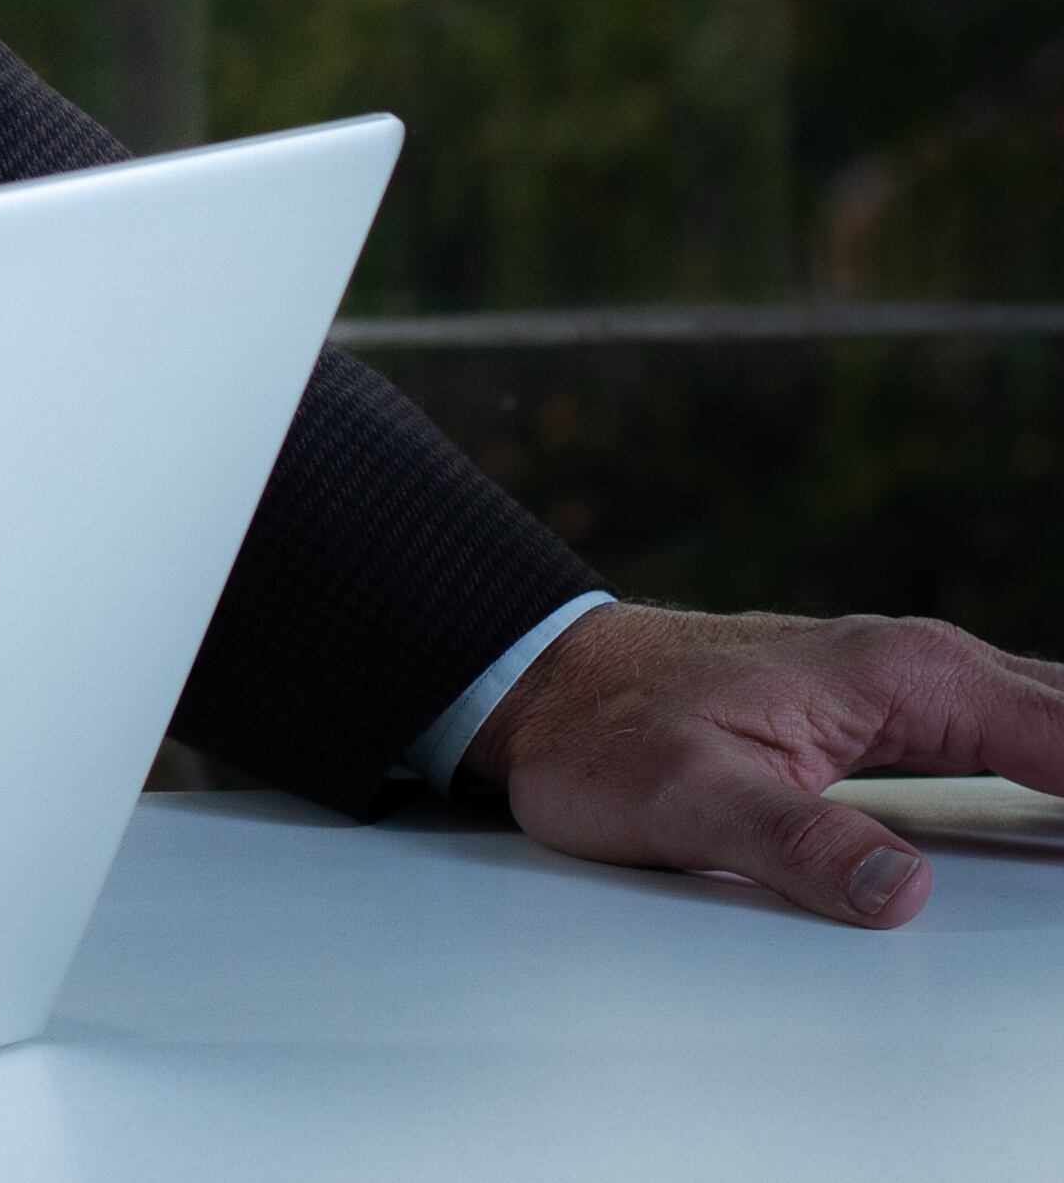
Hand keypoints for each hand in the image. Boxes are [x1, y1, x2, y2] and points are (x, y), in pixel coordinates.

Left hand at [467, 604, 1063, 925]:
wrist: (544, 681)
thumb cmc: (606, 733)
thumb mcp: (687, 801)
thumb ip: (797, 845)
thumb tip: (899, 894)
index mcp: (903, 675)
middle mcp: (922, 664)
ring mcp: (913, 681)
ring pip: (1061, 720)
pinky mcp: (897, 707)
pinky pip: (1025, 733)